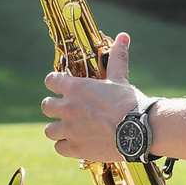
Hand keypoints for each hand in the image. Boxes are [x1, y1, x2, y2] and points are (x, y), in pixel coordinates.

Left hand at [41, 31, 145, 162]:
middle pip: (45, 106)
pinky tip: (76, 143)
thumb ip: (117, 57)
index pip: (50, 81)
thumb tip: (123, 36)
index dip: (55, 83)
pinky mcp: (75, 148)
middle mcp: (67, 107)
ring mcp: (69, 129)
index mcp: (75, 88)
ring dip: (57, 128)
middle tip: (66, 110)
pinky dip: (65, 146)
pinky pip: (59, 147)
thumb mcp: (120, 78)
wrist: (140, 130)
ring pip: (49, 129)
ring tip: (69, 129)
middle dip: (53, 107)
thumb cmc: (131, 103)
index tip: (61, 87)